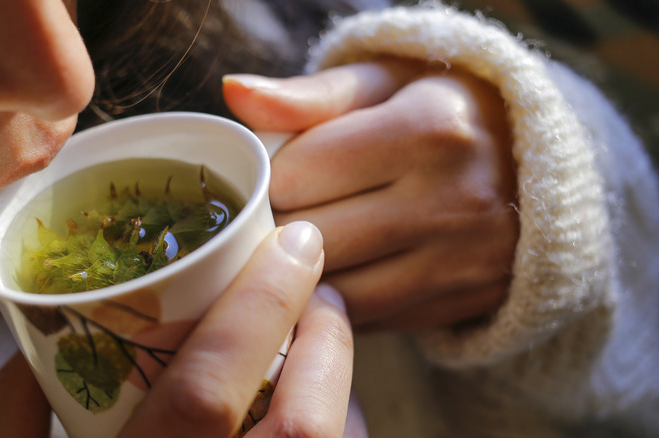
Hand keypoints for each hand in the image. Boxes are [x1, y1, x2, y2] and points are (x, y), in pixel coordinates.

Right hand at [0, 222, 364, 436]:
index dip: (259, 307)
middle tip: (322, 289)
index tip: (296, 240)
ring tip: (325, 337)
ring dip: (343, 383)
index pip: (208, 394)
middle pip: (305, 425)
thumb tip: (23, 359)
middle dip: (327, 340)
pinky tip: (325, 405)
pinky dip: (345, 425)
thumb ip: (17, 427)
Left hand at [224, 58, 518, 330]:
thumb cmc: (442, 110)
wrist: (539, 163)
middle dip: (275, 231)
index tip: (270, 175)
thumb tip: (235, 92)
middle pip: (310, 241)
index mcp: (428, 129)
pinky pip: (370, 321)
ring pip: (335, 293)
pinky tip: (338, 274)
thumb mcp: (384, 82)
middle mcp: (452, 201)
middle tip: (272, 215)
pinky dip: (340, 303)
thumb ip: (309, 94)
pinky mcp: (466, 302)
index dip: (266, 179)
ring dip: (300, 277)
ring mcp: (463, 262)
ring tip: (298, 247)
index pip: (296, 175)